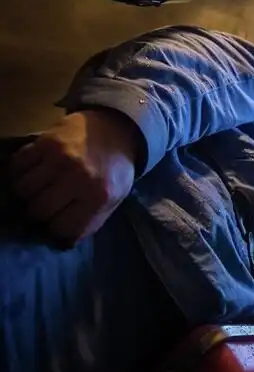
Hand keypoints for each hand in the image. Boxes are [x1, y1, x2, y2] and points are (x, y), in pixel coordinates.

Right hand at [11, 110, 138, 244]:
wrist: (117, 129)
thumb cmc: (114, 169)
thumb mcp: (114, 198)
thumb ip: (91, 221)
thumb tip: (65, 242)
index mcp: (99, 196)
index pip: (61, 227)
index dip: (55, 227)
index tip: (57, 219)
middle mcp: (80, 178)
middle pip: (38, 209)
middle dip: (39, 210)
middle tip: (46, 202)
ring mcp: (62, 158)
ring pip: (23, 189)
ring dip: (27, 191)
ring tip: (38, 186)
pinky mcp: (47, 141)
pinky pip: (18, 164)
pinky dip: (20, 170)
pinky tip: (33, 169)